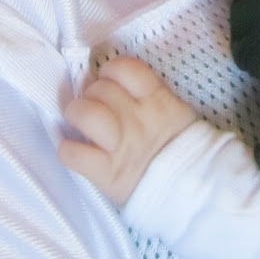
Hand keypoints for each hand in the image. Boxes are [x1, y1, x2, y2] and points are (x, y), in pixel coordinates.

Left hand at [59, 57, 197, 204]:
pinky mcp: (108, 174)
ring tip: (79, 124)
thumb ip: (144, 92)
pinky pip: (74, 154)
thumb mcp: (171, 110)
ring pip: (87, 113)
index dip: (110, 71)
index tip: (108, 82)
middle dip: (91, 94)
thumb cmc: (174, 146)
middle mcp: (138, 119)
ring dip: (76, 114)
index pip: (125, 68)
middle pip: (101, 89)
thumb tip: (99, 77)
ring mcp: (122, 146)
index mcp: (157, 100)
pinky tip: (73, 150)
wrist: (192, 190)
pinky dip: (68, 150)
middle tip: (96, 108)